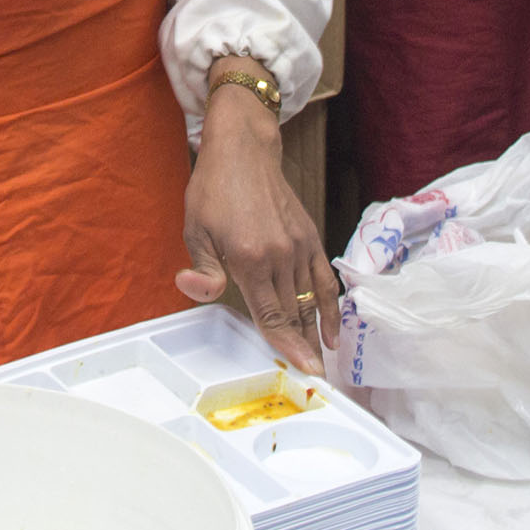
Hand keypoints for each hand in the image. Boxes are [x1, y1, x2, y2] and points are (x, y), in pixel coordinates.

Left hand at [176, 65, 338, 376]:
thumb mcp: (195, 228)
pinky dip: (332, 306)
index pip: (272, 315)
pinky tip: (333, 329)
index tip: (305, 373)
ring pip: (311, 300)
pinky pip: (325, 279)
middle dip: (304, 349)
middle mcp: (279, 254)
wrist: (243, 150)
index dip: (287, 347)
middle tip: (313, 380)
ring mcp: (299, 245)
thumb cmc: (213, 189)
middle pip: (295, 314)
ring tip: (321, 363)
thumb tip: (196, 291)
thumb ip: (203, 269)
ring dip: (316, 333)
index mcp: (249, 257)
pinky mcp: (310, 236)